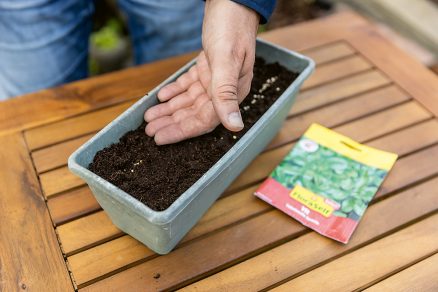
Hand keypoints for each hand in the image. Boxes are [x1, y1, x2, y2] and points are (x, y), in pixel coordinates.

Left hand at [144, 0, 258, 144]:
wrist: (232, 0)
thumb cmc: (231, 26)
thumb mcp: (226, 59)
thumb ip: (226, 93)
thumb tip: (235, 126)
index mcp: (232, 91)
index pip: (205, 120)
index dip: (182, 131)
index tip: (160, 138)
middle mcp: (224, 89)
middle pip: (194, 113)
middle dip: (171, 122)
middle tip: (149, 131)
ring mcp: (216, 78)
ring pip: (189, 100)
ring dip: (169, 109)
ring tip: (150, 117)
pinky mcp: (208, 67)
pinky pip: (189, 84)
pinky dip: (175, 91)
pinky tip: (162, 96)